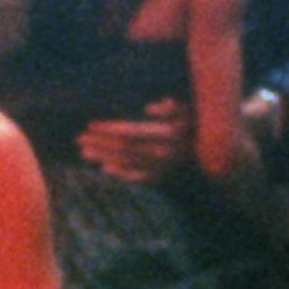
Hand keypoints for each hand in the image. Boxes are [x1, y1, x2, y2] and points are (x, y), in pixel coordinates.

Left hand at [76, 99, 191, 182]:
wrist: (209, 161)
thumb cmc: (193, 131)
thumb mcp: (189, 114)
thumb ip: (172, 107)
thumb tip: (148, 108)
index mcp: (171, 132)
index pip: (132, 132)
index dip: (110, 129)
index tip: (91, 124)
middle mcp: (167, 152)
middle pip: (125, 148)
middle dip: (100, 142)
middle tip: (79, 138)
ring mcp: (163, 168)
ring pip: (128, 163)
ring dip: (104, 156)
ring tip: (84, 151)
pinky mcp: (162, 180)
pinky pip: (137, 177)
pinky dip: (120, 172)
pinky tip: (104, 166)